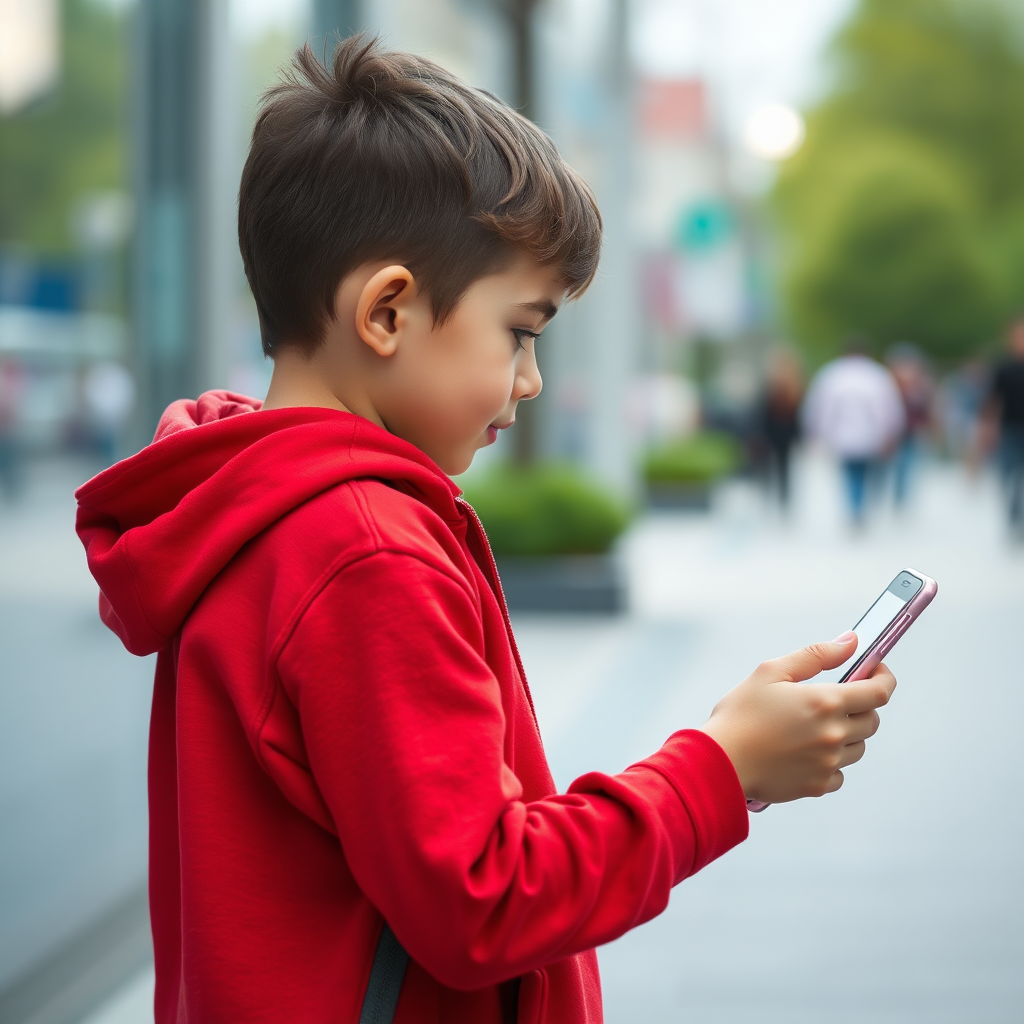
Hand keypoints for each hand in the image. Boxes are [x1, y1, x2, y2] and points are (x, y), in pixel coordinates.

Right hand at [700, 633, 895, 803]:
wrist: (719, 763)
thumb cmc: (739, 714)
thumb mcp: (771, 672)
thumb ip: (815, 655)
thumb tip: (849, 642)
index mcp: (826, 702)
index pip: (879, 692)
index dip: (884, 678)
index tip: (876, 671)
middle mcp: (834, 734)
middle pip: (872, 720)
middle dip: (861, 706)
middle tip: (835, 698)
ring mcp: (829, 763)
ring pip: (858, 747)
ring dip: (847, 734)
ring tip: (813, 726)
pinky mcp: (819, 786)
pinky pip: (840, 772)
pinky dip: (831, 761)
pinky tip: (805, 751)